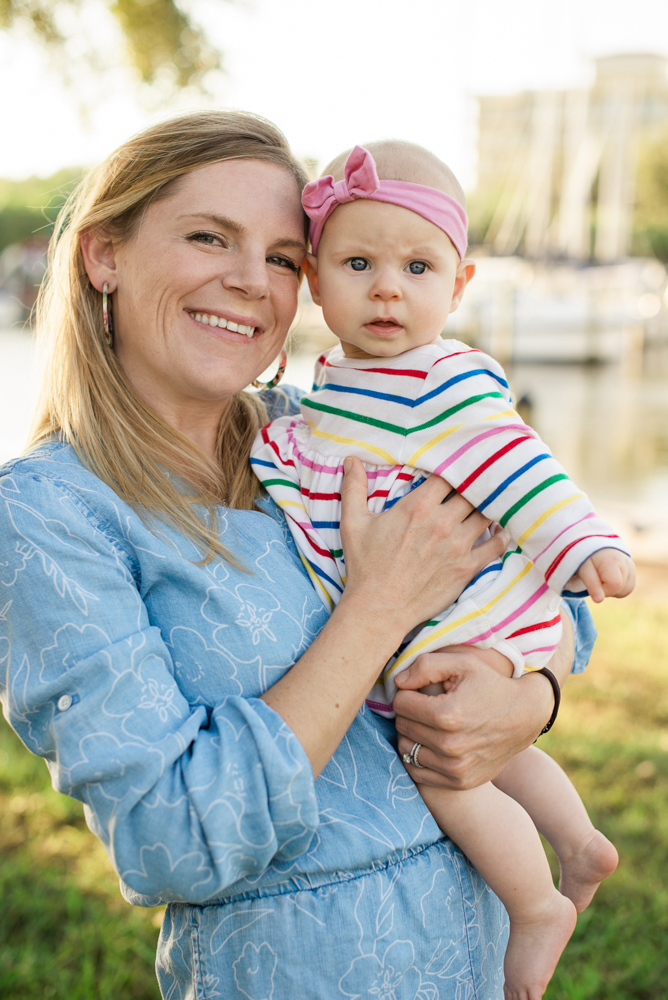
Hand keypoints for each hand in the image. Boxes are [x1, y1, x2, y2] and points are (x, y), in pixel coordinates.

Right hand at [337, 457, 509, 644]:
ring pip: (487, 513)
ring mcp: (458, 545)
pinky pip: (496, 545)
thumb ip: (353, 488)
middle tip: (474, 484)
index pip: (447, 475)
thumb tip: (351, 459)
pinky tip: (499, 529)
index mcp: (417, 507)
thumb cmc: (365, 566)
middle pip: (471, 491)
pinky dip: (501, 534)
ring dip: (487, 507)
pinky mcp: (467, 567)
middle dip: (472, 486)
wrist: (379, 608)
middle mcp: (442, 522)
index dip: (453, 468)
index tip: (453, 469)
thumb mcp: (353, 523)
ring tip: (488, 503)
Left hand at [392, 614, 573, 788]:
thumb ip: (425, 666)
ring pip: (406, 749)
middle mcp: (450, 746)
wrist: (525, 716)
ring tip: (428, 723)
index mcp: (448, 715)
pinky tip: (431, 742)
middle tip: (425, 705)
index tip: (420, 690)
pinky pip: (417, 772)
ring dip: (412, 734)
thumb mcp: (462, 663)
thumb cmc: (491, 684)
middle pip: (402, 726)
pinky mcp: (459, 782)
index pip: (400, 704)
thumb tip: (397, 682)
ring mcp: (455, 768)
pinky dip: (419, 756)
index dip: (407, 693)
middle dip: (409, 713)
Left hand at [570, 549, 635, 602]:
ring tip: (603, 577)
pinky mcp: (633, 572)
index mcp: (613, 561)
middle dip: (607, 590)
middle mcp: (626, 563)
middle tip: (598, 578)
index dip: (604, 589)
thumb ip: (592, 585)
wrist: (596, 548)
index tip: (595, 582)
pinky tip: (610, 579)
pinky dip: (618, 588)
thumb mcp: (585, 570)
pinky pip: (628, 589)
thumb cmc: (588, 559)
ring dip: (613, 590)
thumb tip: (599, 600)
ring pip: (625, 591)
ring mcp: (632, 568)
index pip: (615, 585)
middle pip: (621, 590)